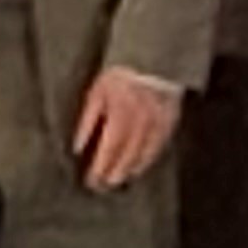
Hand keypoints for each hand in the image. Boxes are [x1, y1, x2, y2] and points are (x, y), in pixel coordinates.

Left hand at [71, 70, 184, 193]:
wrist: (152, 59)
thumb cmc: (120, 75)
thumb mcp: (96, 94)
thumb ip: (87, 122)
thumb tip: (78, 148)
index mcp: (120, 116)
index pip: (109, 151)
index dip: (100, 169)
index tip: (91, 181)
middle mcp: (140, 124)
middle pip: (126, 157)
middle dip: (113, 174)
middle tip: (103, 187)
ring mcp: (157, 124)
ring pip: (144, 156)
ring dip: (130, 171)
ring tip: (120, 181)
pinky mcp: (169, 122)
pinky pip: (159, 147)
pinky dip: (149, 160)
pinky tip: (140, 167)